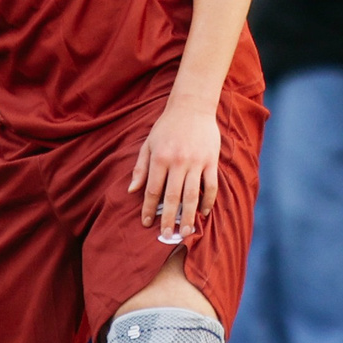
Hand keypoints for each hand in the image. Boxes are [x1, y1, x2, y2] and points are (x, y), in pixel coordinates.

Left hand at [129, 98, 220, 240]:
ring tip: (186, 232)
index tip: (146, 223)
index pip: (153, 190)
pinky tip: (204, 213)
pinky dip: (208, 201)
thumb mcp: (148, 144)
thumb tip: (131, 191)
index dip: (149, 209)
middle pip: (173, 197)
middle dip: (168, 219)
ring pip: (192, 195)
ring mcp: (196, 162)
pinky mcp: (211, 161)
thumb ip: (140, 168)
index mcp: (160, 158)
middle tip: (166, 236)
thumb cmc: (166, 127)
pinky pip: (211, 185)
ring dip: (189, 216)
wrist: (192, 106)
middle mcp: (178, 161)